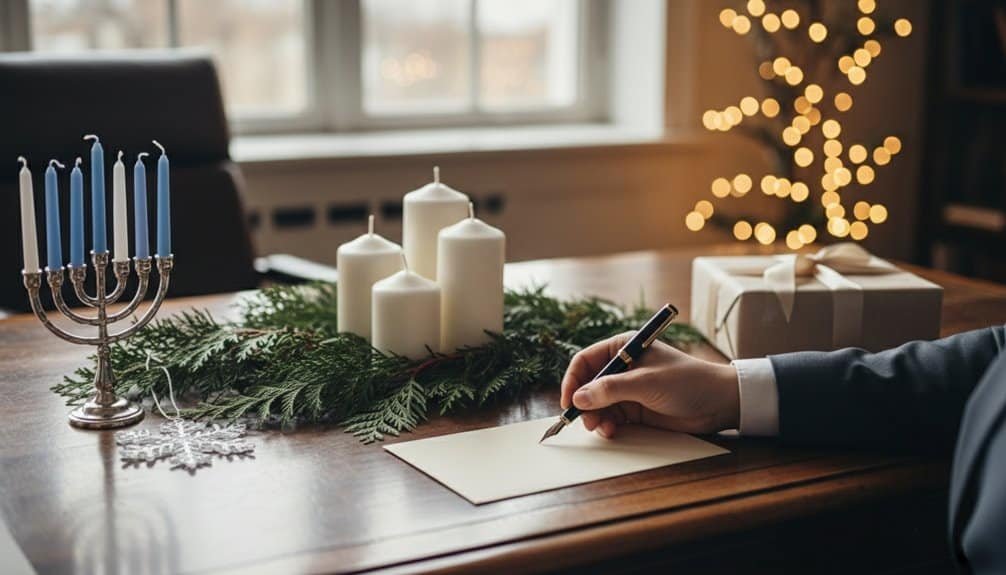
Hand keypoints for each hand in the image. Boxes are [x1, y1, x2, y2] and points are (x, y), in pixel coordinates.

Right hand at [560, 332, 739, 437]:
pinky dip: (606, 425)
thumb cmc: (687, 382)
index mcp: (624, 347)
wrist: (719, 402)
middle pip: (588, 384)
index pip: (586, 361)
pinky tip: (611, 431)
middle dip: (584, 403)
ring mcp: (628, 389)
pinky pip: (610, 417)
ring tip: (602, 428)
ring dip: (595, 417)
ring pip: (597, 404)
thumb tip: (579, 397)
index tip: (568, 401)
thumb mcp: (646, 383)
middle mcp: (622, 367)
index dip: (573, 380)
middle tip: (586, 421)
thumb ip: (611, 389)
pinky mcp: (635, 409)